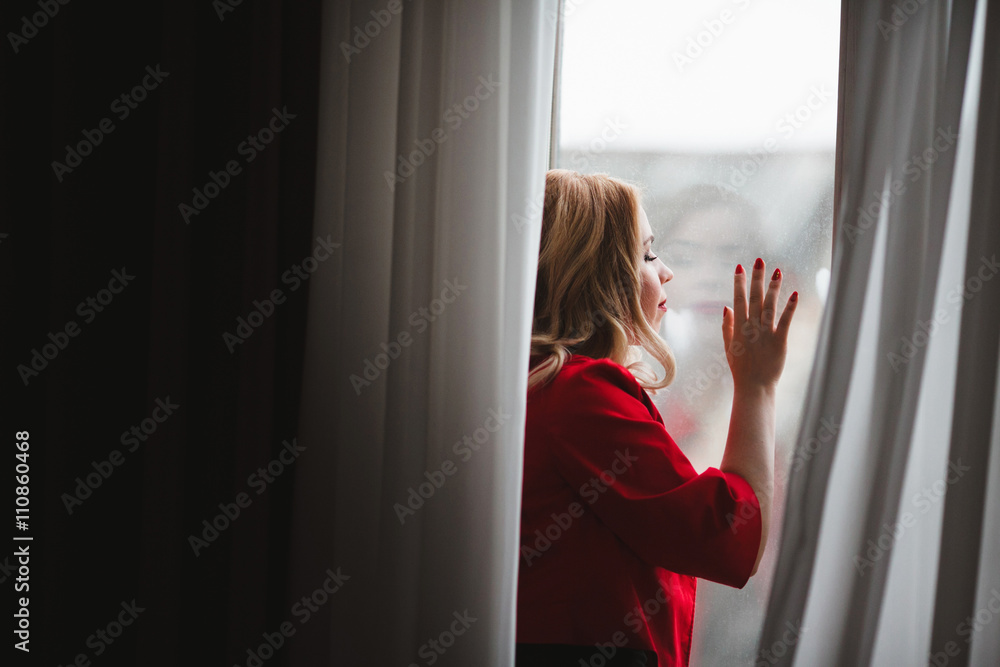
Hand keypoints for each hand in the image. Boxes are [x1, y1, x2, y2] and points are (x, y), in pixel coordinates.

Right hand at [722, 258, 796, 389]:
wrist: (754, 386)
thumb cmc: (740, 368)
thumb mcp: (729, 346)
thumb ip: (727, 326)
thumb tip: (727, 307)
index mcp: (738, 328)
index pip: (738, 299)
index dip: (739, 283)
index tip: (740, 267)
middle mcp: (751, 327)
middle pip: (754, 298)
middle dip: (756, 278)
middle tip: (760, 260)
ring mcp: (765, 333)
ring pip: (769, 306)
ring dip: (773, 287)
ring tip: (777, 271)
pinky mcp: (780, 341)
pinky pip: (785, 321)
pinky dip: (790, 307)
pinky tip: (795, 294)